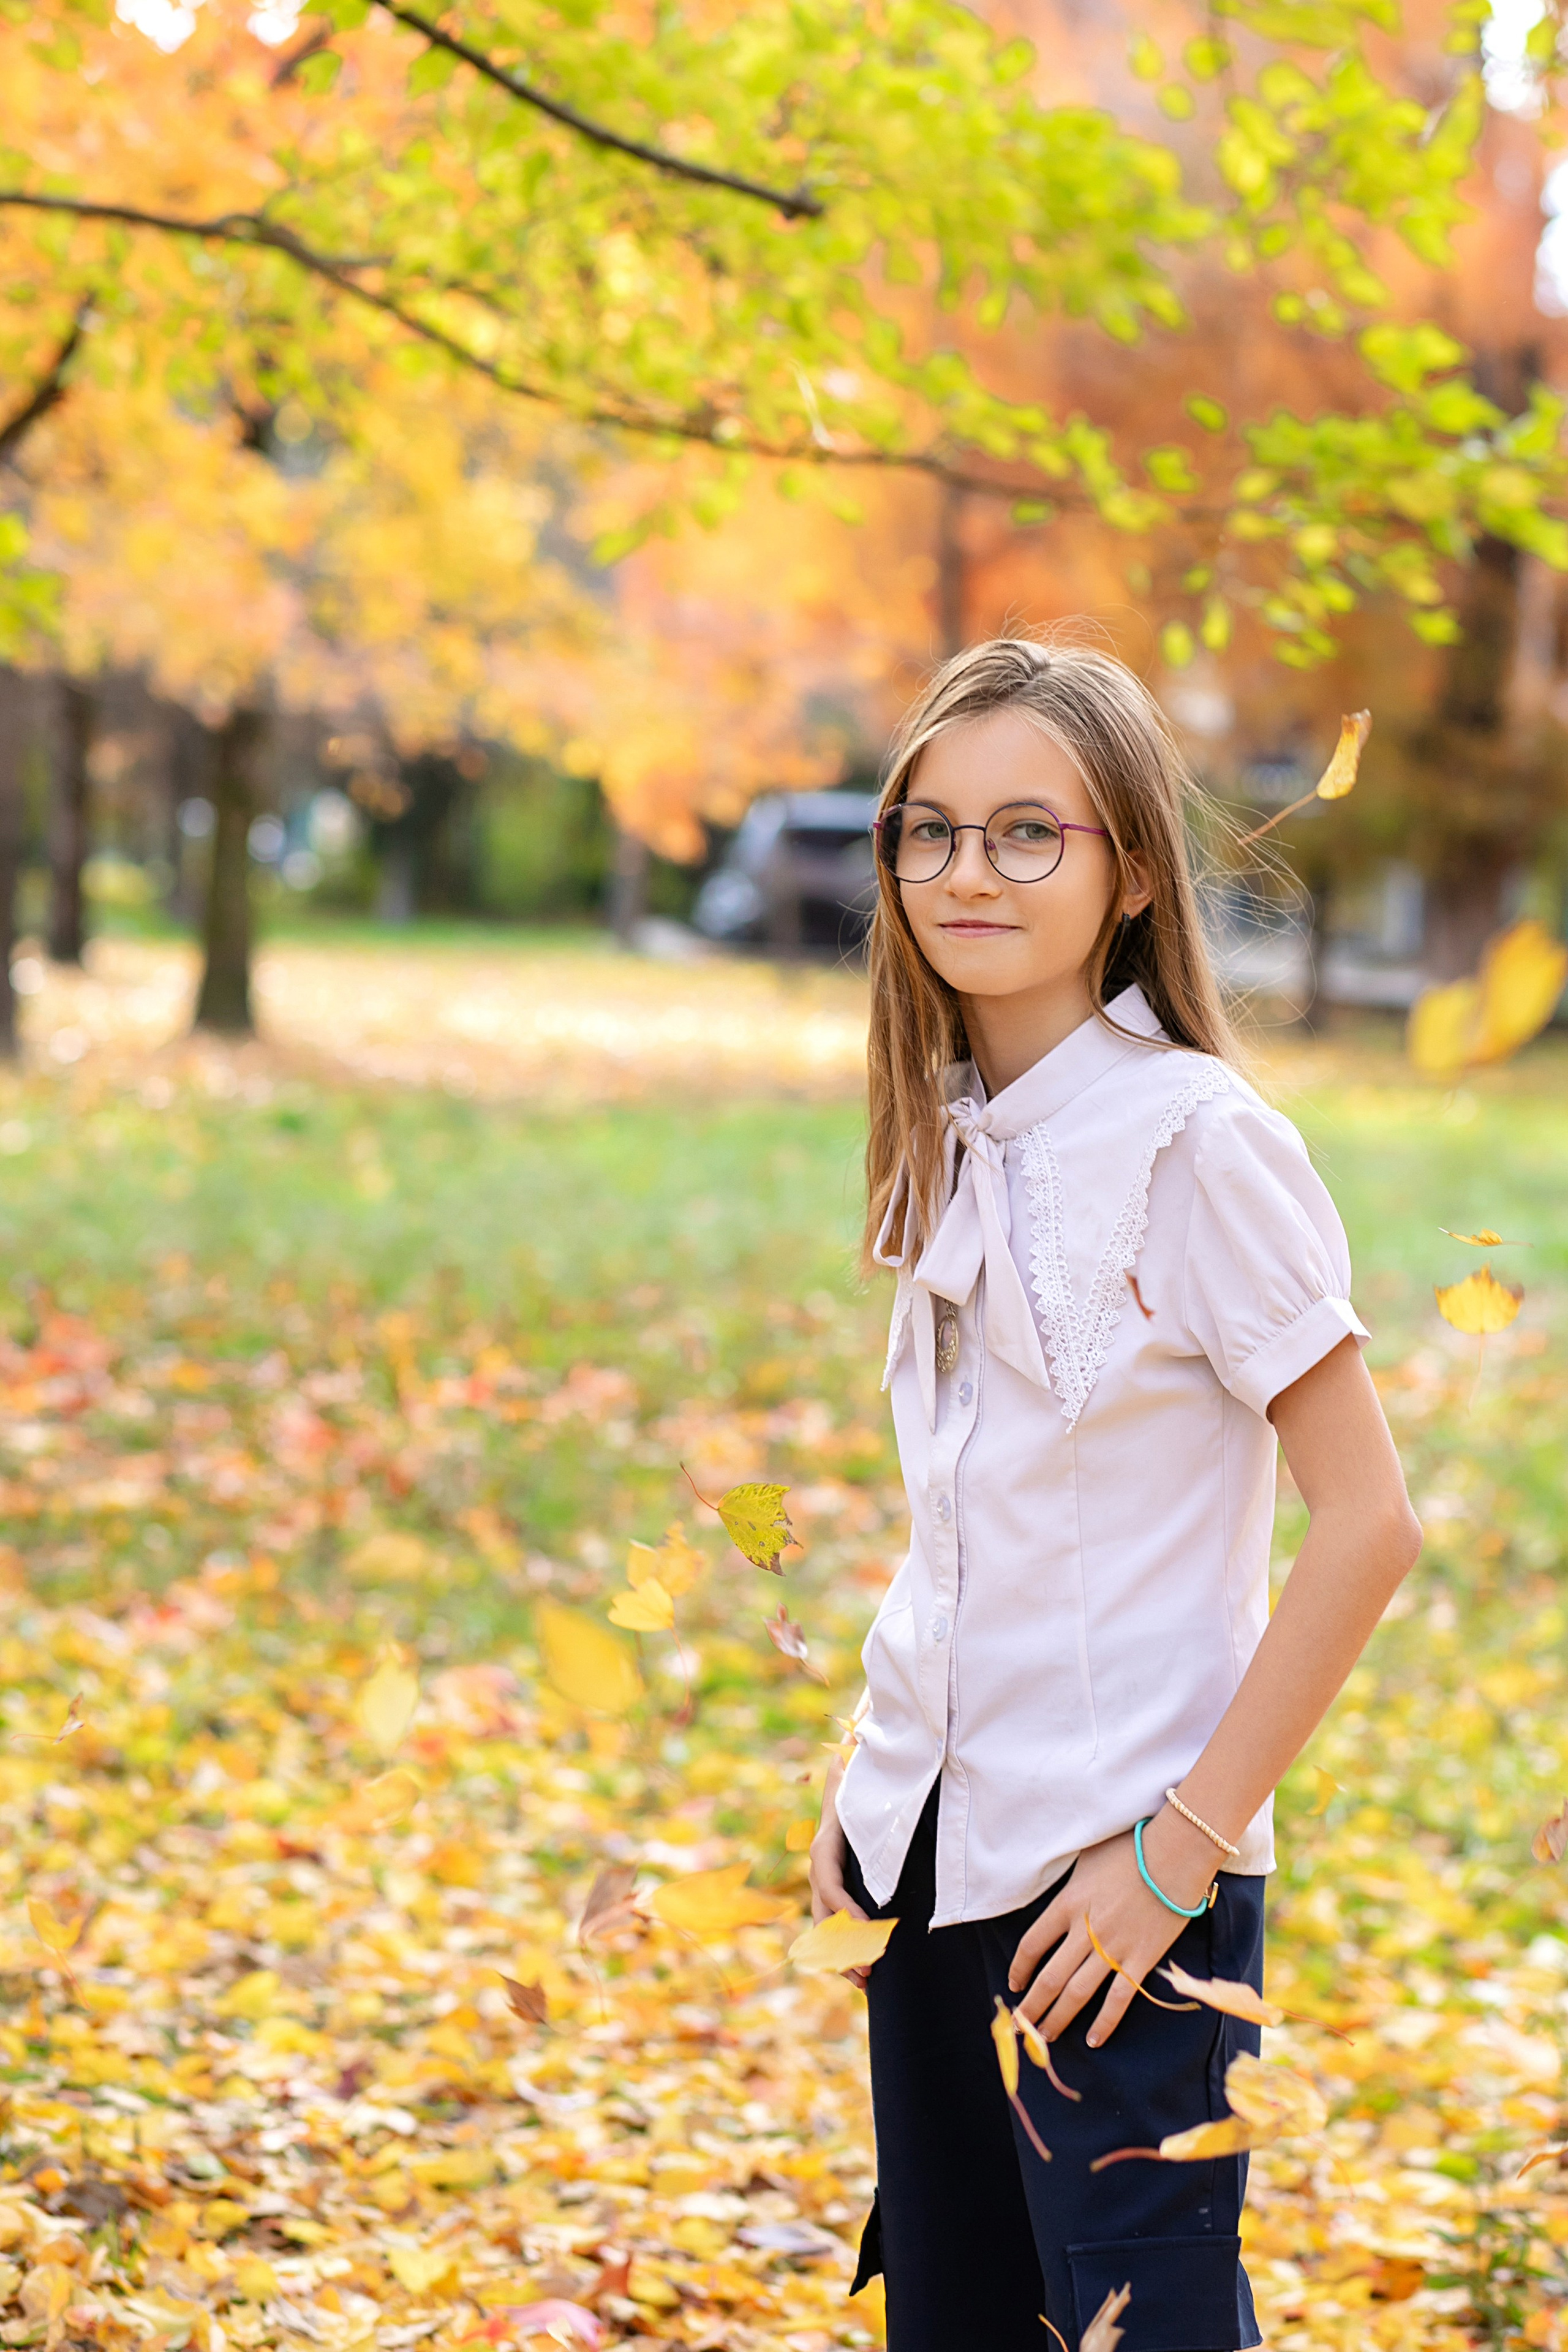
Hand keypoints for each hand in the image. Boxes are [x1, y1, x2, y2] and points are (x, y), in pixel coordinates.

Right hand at [809, 1770, 872, 1990]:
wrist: (857, 1782)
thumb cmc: (866, 1778)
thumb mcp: (862, 1773)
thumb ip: (857, 1759)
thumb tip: (856, 1730)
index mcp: (828, 1841)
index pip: (828, 1879)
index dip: (844, 1906)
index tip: (866, 1927)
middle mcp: (823, 1866)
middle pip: (823, 1912)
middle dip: (842, 1943)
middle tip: (867, 1968)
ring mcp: (829, 1882)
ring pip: (825, 1927)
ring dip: (842, 1956)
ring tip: (864, 1981)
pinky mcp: (842, 1893)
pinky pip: (836, 1929)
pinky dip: (845, 1953)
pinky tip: (863, 1978)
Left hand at [1007, 1809, 1217, 2047]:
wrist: (1175, 1854)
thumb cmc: (1131, 1848)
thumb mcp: (1087, 1857)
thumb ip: (1069, 1883)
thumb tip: (1055, 1894)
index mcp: (1067, 1903)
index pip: (1032, 1945)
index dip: (1019, 1969)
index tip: (1013, 1984)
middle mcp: (1085, 1930)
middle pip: (1049, 1978)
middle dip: (1032, 2007)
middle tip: (1021, 2027)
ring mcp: (1113, 1948)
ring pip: (1077, 1993)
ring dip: (1059, 2019)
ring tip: (1046, 2038)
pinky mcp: (1141, 1959)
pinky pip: (1119, 1998)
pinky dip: (1105, 2022)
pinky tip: (1094, 2040)